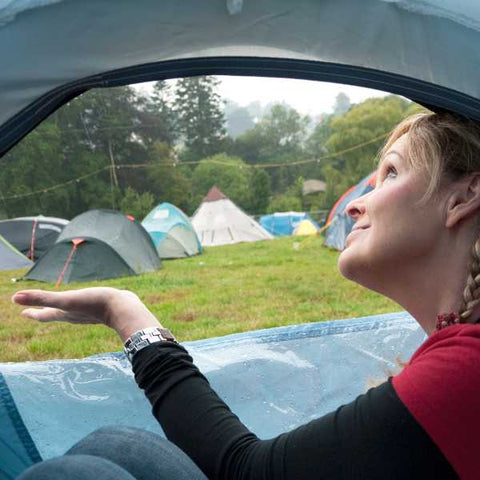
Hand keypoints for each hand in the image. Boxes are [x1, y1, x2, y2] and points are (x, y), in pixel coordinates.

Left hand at [12, 287, 162, 340]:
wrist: (124, 309)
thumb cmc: (95, 304)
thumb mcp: (66, 300)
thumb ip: (42, 299)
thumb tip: (14, 298)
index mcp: (65, 314)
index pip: (44, 315)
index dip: (33, 313)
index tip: (23, 313)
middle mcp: (75, 315)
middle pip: (56, 314)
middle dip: (44, 312)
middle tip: (34, 311)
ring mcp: (89, 312)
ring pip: (71, 312)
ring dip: (62, 310)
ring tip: (61, 307)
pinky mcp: (101, 307)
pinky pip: (86, 306)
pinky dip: (81, 304)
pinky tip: (87, 301)